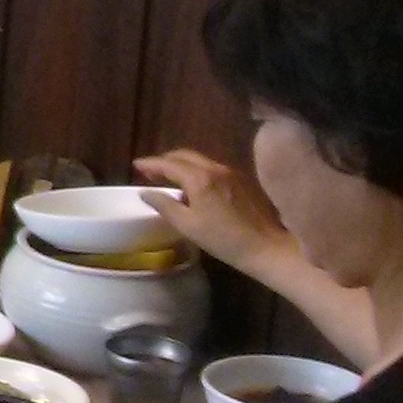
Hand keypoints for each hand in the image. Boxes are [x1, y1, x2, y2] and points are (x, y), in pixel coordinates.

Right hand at [133, 147, 289, 274]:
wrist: (267, 247)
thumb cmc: (224, 239)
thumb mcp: (188, 226)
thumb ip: (164, 205)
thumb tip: (146, 193)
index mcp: (200, 178)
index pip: (168, 164)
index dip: (150, 164)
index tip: (136, 165)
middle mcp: (216, 169)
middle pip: (185, 156)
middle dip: (165, 161)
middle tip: (150, 172)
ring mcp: (232, 173)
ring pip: (200, 160)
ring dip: (182, 165)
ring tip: (169, 178)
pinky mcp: (242, 181)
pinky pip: (213, 168)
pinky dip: (197, 171)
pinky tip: (194, 187)